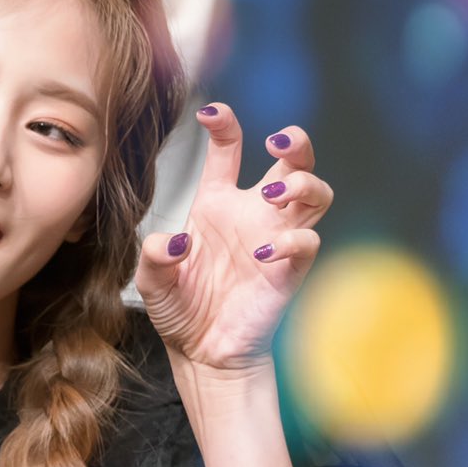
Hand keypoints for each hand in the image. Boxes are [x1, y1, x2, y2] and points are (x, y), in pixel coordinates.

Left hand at [135, 107, 330, 370]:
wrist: (201, 354)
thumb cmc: (180, 309)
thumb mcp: (152, 280)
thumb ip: (155, 256)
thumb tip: (175, 243)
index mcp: (218, 202)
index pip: (230, 149)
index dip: (225, 124)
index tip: (211, 112)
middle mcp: (253, 214)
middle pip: (295, 161)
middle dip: (297, 142)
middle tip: (277, 140)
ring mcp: (275, 240)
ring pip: (315, 194)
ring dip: (303, 183)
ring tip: (274, 193)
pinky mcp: (289, 272)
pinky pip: (307, 243)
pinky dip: (291, 241)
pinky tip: (262, 253)